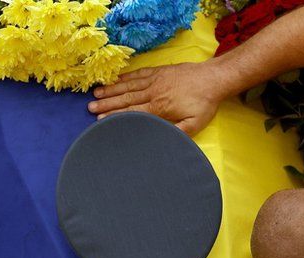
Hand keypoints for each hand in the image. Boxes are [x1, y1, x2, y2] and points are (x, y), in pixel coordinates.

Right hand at [87, 63, 223, 134]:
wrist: (213, 79)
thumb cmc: (204, 104)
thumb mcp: (195, 124)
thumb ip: (178, 133)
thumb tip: (162, 140)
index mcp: (160, 107)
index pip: (134, 113)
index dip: (116, 116)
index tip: (101, 120)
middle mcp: (154, 92)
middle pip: (126, 99)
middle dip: (107, 104)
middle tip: (90, 108)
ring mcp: (155, 80)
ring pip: (129, 85)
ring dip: (112, 90)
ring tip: (96, 93)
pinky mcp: (158, 71)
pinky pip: (138, 74)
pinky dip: (125, 78)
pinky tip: (115, 80)